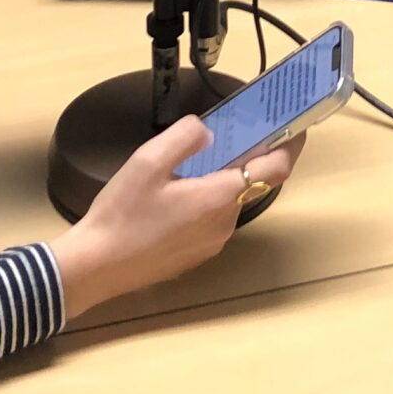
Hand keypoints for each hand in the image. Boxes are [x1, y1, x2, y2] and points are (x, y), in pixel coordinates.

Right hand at [48, 116, 302, 320]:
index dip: (290, 145)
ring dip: (223, 179)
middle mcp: (224, 223)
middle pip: (252, 184)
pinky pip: (213, 218)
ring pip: (230, 202)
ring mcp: (211, 243)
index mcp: (219, 198)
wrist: (96, 267)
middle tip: (237, 131)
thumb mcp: (148, 161)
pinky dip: (208, 199)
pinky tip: (177, 192)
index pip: (275, 169)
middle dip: (250, 157)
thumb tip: (208, 131)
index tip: (296, 126)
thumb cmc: (121, 214)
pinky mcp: (195, 254)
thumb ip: (184, 137)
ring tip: (196, 160)